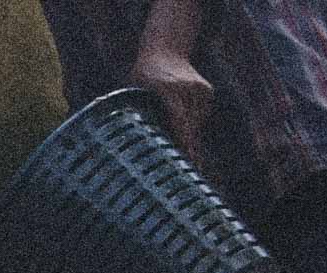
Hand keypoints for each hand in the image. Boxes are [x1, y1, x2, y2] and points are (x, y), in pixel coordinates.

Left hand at [131, 49, 214, 163]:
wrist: (166, 49)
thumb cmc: (142, 74)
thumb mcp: (132, 89)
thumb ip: (133, 110)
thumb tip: (120, 138)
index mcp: (167, 88)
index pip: (177, 119)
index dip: (180, 141)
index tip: (183, 159)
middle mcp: (186, 88)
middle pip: (189, 124)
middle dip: (189, 147)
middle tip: (190, 169)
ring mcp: (199, 89)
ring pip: (196, 121)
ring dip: (190, 138)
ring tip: (188, 155)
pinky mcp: (206, 90)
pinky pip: (200, 115)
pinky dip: (192, 124)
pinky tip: (184, 126)